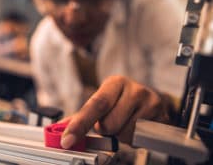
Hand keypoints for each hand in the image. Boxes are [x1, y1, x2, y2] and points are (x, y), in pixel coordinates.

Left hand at [60, 76, 174, 148]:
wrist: (153, 99)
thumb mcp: (105, 100)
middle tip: (110, 123)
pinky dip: (132, 138)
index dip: (80, 124)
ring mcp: (150, 103)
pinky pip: (138, 139)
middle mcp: (134, 89)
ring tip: (125, 123)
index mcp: (115, 83)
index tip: (67, 139)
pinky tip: (135, 127)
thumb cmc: (123, 101)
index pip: (95, 104)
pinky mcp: (162, 118)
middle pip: (108, 124)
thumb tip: (60, 128)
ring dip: (119, 135)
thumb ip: (82, 114)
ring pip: (123, 133)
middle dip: (104, 129)